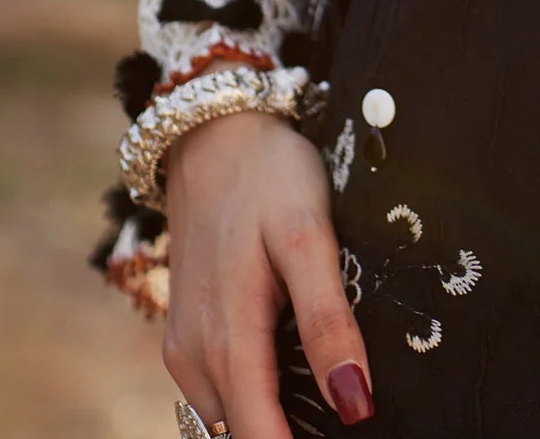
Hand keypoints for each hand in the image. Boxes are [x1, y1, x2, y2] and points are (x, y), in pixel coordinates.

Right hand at [162, 110, 373, 436]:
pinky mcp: (186, 336)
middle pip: (244, 437)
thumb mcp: (307, 236)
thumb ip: (327, 321)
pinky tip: (296, 373)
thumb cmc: (267, 175)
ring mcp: (184, 349)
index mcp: (227, 341)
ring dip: (273, 421)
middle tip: (352, 406)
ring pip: (229, 420)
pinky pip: (220, 393)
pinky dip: (255, 397)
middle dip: (293, 434)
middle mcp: (194, 359)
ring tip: (333, 398)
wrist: (213, 132)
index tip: (355, 431)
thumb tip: (354, 404)